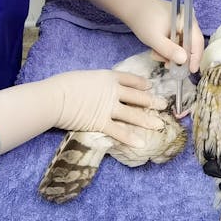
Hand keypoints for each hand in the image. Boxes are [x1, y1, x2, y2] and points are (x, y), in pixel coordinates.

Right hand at [39, 69, 165, 145]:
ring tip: (159, 125)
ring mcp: (108, 108)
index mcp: (108, 77)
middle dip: (152, 101)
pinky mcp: (101, 123)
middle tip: (164, 104)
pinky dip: (130, 138)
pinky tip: (141, 143)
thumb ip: (96, 82)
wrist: (56, 98)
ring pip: (133, 115)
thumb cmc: (65, 84)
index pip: (129, 79)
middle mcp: (113, 92)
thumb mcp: (85, 77)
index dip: (141, 83)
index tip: (149, 85)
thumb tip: (97, 86)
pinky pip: (119, 132)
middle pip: (137, 97)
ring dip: (147, 120)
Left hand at [126, 0, 204, 72]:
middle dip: (178, 57)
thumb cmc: (144, 20)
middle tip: (167, 66)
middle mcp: (188, 22)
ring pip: (182, 45)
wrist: (132, 6)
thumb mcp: (155, 39)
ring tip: (155, 54)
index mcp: (187, 21)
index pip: (197, 42)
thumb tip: (184, 60)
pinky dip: (167, 48)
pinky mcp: (174, 27)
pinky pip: (176, 41)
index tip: (191, 71)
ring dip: (170, 54)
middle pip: (191, 45)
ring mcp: (181, 24)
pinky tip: (156, 49)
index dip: (196, 57)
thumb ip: (170, 50)